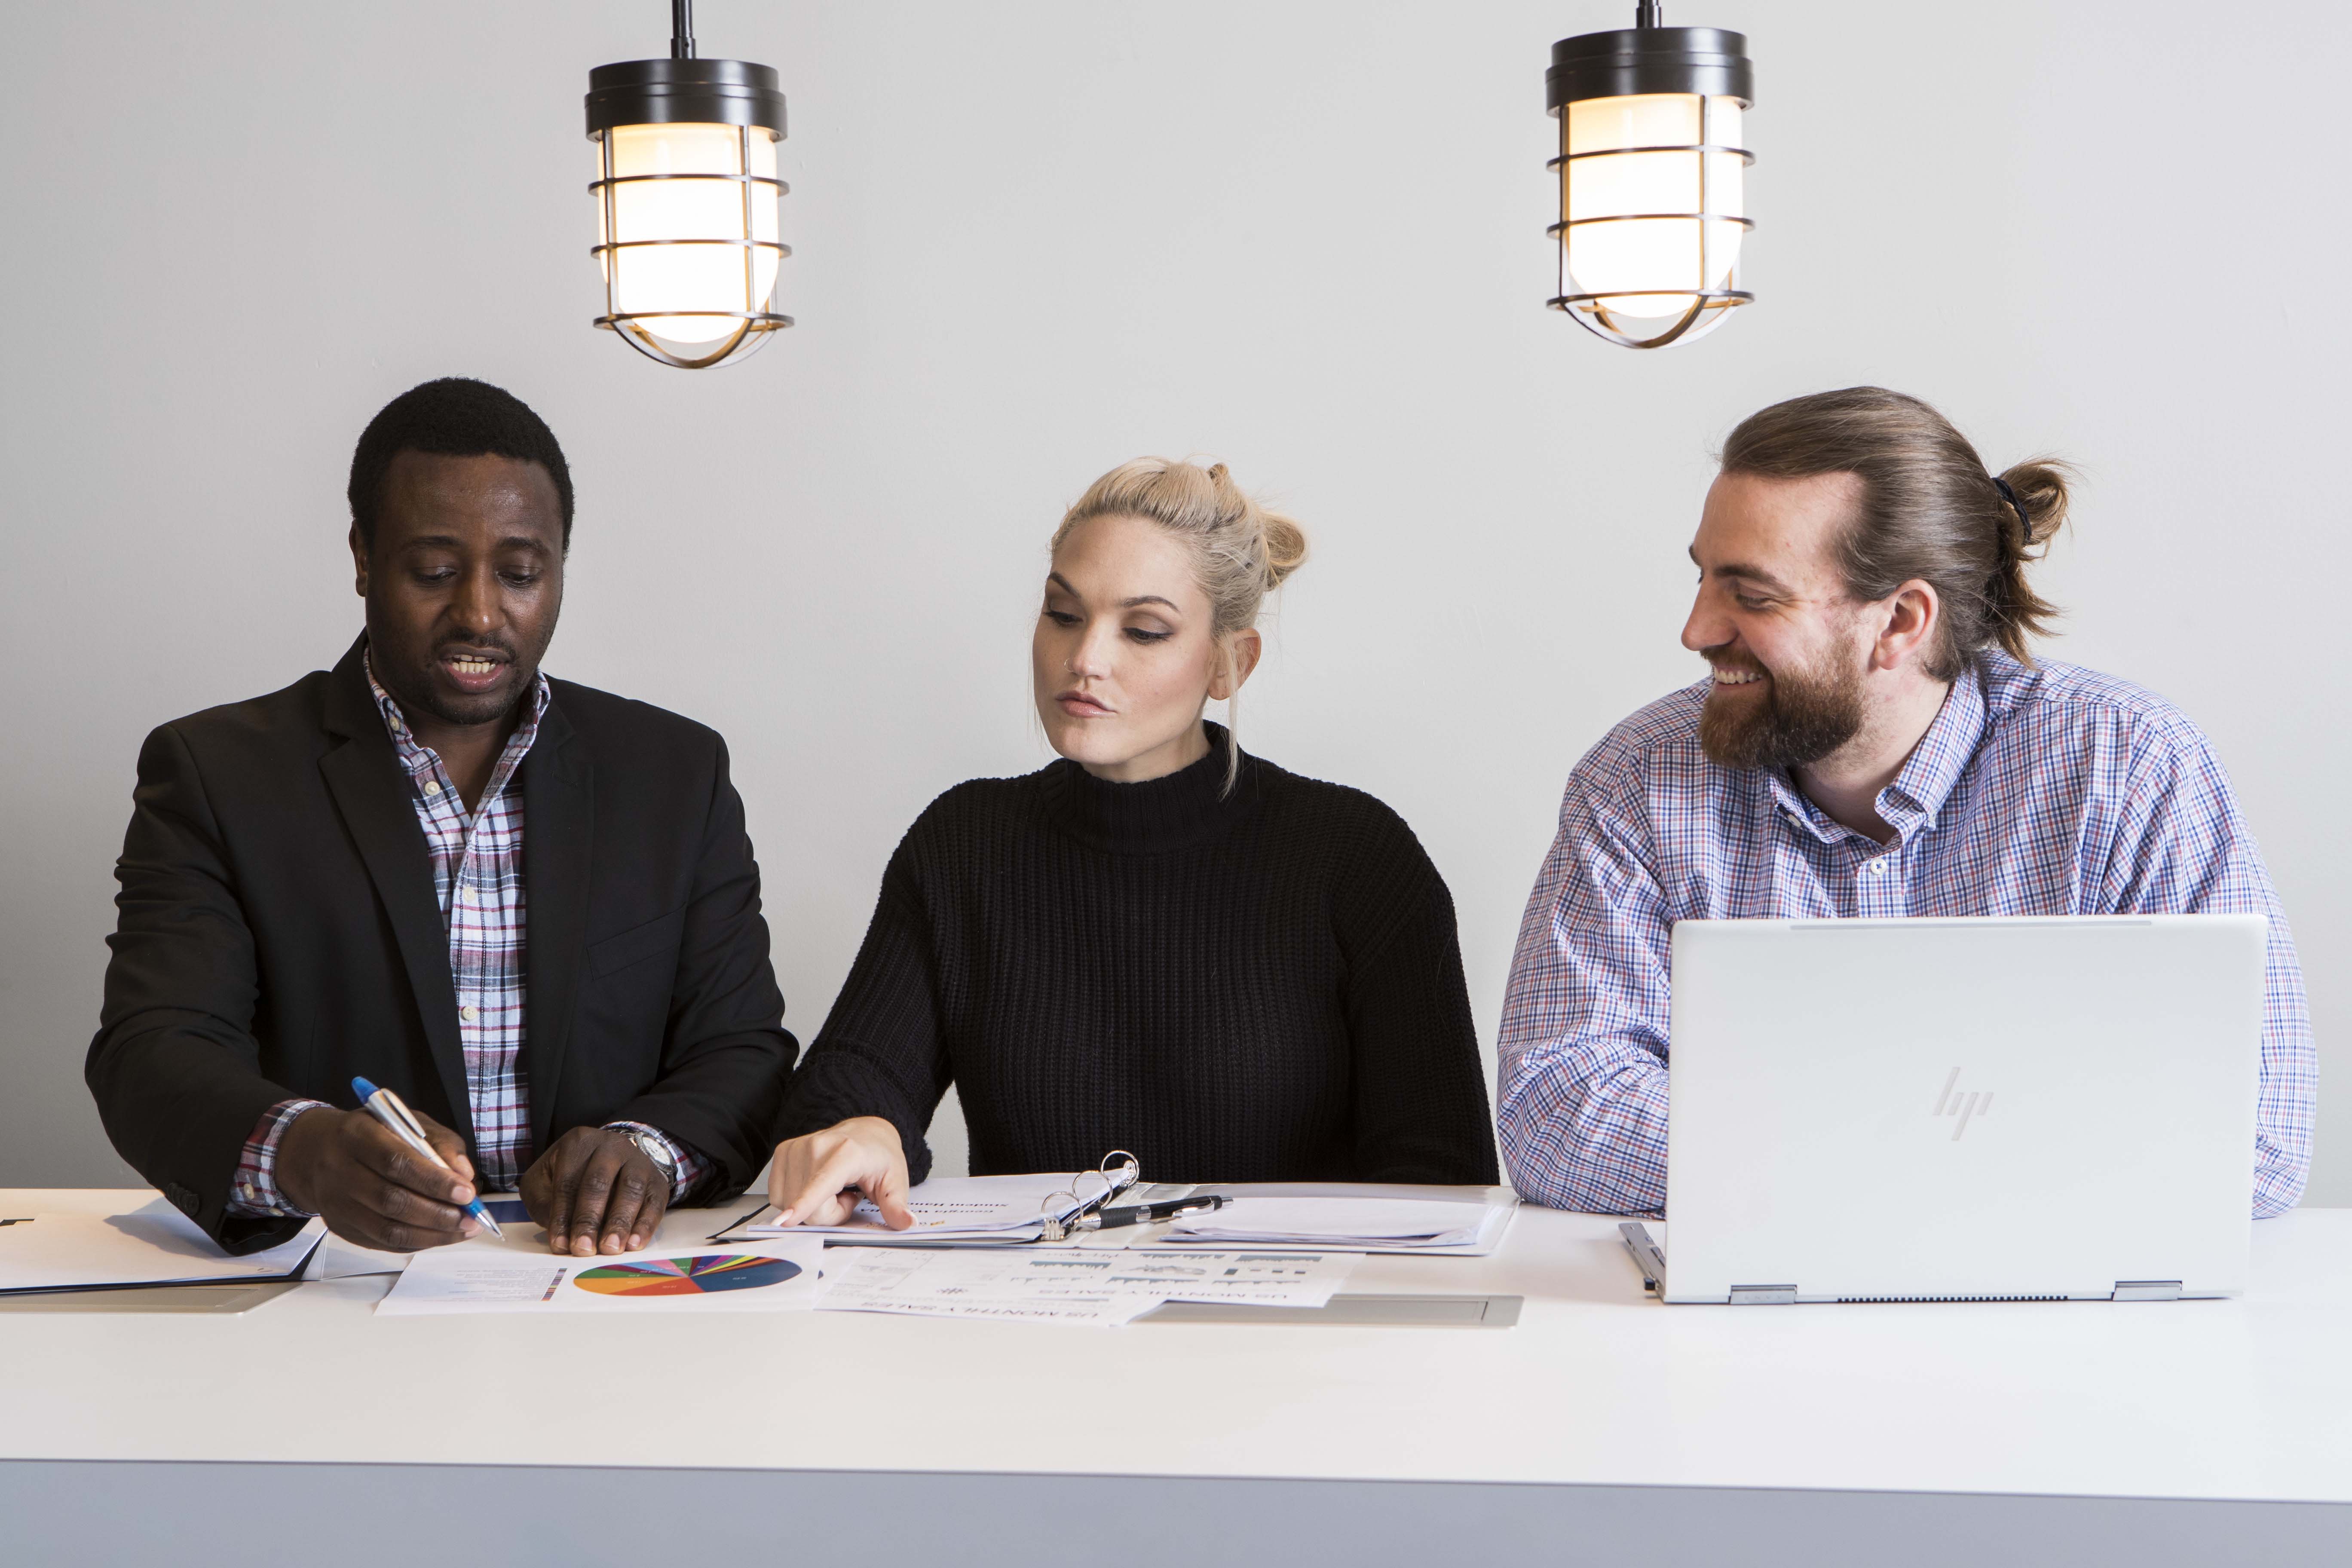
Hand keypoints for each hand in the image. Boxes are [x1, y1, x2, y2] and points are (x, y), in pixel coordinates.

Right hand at [276, 1105, 479, 1251]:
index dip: (434, 1180)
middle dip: (438, 1214)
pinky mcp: (340, 1227)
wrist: (317, 1151)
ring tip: (463, 1229)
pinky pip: (382, 1243)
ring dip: (432, 1234)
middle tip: (470, 1217)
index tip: (466, 1192)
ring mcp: (336, 1203)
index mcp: (356, 1135)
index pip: (396, 1162)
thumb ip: (440, 1143)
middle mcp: (339, 1170)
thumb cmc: (373, 1133)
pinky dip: (417, 1243)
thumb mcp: (408, 1122)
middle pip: (391, 1200)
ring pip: (387, 1229)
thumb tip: (464, 1174)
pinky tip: (440, 1235)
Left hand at [521, 1127, 670, 1256]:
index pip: (568, 1181)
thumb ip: (544, 1203)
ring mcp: (638, 1160)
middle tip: (584, 1248)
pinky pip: (654, 1202)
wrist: (612, 1158)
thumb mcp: (545, 1181)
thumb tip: (559, 1236)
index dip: (562, 1215)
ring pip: (630, 1189)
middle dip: (590, 1219)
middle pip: (599, 1182)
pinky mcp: (657, 1179)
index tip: (561, 1244)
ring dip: (620, 1222)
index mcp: (579, 1142)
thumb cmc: (572, 1174)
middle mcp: (611, 1145)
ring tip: (610, 1248)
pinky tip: (635, 1244)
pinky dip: (645, 1225)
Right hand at [766, 1117, 912, 1228]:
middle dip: (829, 1214)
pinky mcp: (783, 1151)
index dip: (803, 1205)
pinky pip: (778, 1195)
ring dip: (812, 1207)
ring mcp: (796, 1147)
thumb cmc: (879, 1156)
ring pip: (790, 1203)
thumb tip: (907, 1222)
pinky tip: (816, 1185)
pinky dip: (797, 1198)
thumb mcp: (896, 1181)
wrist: (866, 1131)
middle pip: (810, 1207)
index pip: (821, 1184)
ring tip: (833, 1189)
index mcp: (846, 1153)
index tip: (784, 1221)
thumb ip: (896, 1205)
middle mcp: (817, 1146)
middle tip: (848, 1196)